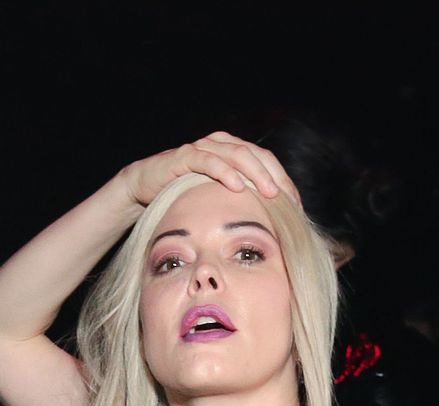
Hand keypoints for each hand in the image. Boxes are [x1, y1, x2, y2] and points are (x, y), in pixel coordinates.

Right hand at [119, 133, 298, 213]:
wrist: (143, 189)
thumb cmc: (182, 198)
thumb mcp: (215, 202)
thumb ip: (237, 205)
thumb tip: (266, 228)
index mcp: (233, 153)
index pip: (267, 163)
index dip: (284, 182)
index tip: (296, 207)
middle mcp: (222, 145)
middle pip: (257, 156)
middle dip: (275, 177)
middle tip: (288, 200)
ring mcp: (203, 148)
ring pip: (238, 155)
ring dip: (256, 174)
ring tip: (270, 193)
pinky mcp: (185, 156)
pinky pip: (209, 161)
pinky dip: (225, 172)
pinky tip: (237, 187)